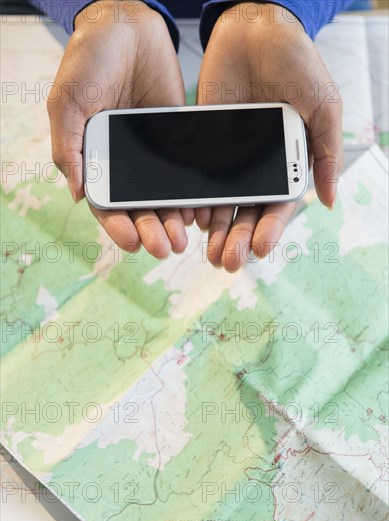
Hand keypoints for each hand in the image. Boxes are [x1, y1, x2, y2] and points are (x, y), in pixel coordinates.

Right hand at [48, 1, 193, 258]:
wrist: (129, 28)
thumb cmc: (89, 61)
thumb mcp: (68, 102)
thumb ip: (69, 147)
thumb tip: (78, 194)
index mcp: (94, 158)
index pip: (107, 202)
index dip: (118, 225)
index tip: (131, 243)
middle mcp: (124, 162)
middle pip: (138, 206)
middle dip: (150, 230)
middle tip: (165, 249)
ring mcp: (151, 153)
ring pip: (163, 195)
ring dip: (172, 220)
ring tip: (183, 239)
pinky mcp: (177, 141)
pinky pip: (185, 173)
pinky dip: (192, 193)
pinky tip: (198, 210)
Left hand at [196, 2, 343, 270]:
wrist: (254, 28)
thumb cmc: (297, 64)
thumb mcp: (323, 106)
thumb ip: (325, 153)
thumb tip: (327, 201)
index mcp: (287, 162)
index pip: (277, 205)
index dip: (270, 228)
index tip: (260, 248)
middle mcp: (257, 166)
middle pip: (247, 211)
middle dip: (238, 238)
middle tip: (226, 261)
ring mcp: (229, 158)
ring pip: (221, 201)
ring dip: (215, 230)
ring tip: (208, 252)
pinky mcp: (204, 145)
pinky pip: (197, 178)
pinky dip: (194, 200)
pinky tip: (189, 218)